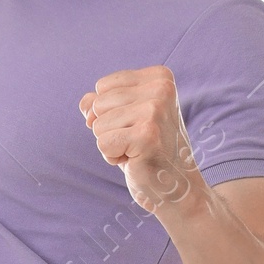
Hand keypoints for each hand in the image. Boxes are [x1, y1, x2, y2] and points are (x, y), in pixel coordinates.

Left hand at [78, 67, 202, 215]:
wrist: (177, 187)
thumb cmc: (148, 150)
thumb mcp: (125, 117)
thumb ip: (100, 103)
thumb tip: (86, 105)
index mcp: (160, 77)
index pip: (103, 87)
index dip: (111, 112)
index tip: (137, 126)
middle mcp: (161, 88)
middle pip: (98, 104)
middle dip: (109, 129)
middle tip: (137, 141)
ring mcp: (155, 110)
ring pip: (98, 124)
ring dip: (111, 143)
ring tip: (137, 150)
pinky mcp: (147, 135)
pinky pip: (102, 142)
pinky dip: (112, 157)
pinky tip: (135, 160)